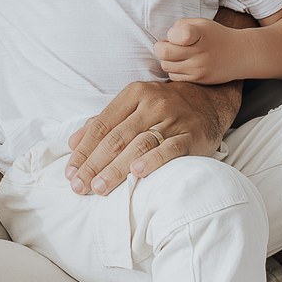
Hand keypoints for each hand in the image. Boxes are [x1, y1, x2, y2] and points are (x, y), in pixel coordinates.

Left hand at [65, 79, 242, 196]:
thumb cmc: (165, 105)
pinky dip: (153, 161)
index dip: (84, 150)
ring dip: (116, 168)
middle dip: (94, 164)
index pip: (102, 125)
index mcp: (134, 94)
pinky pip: (170, 149)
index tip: (70, 172)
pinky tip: (137, 173)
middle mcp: (152, 104)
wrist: (211, 99)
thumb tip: (73, 142)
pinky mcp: (191, 136)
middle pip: (117, 137)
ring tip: (100, 187)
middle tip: (79, 186)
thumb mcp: (134, 104)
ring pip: (139, 145)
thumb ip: (104, 121)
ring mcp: (173, 119)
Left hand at [155, 18, 244, 83]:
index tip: (176, 35)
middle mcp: (199, 52)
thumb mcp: (201, 23)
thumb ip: (180, 26)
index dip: (170, 35)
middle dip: (160, 48)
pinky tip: (183, 64)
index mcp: (199, 33)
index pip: (176, 34)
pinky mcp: (199, 79)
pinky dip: (174, 70)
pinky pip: (174, 76)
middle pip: (163, 53)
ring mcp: (199, 67)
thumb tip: (165, 40)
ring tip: (177, 55)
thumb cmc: (215, 36)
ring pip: (166, 66)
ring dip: (167, 60)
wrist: (240, 54)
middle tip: (168, 46)